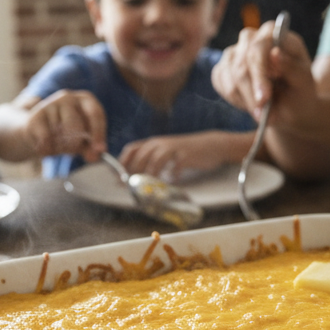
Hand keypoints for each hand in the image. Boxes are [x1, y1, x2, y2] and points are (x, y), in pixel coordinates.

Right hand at [24, 90, 107, 160]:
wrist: (36, 131)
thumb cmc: (65, 134)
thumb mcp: (83, 141)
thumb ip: (91, 149)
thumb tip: (94, 156)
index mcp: (85, 100)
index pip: (96, 114)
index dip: (98, 133)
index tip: (99, 150)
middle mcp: (68, 97)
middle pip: (77, 126)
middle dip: (76, 144)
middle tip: (71, 152)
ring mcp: (50, 104)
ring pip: (61, 134)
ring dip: (60, 148)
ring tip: (56, 145)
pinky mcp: (35, 116)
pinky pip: (46, 139)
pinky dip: (48, 149)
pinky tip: (45, 145)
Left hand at [120, 131, 250, 177]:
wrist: (211, 145)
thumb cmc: (185, 151)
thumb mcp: (166, 151)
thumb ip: (152, 159)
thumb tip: (136, 176)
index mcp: (153, 142)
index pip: (132, 149)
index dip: (122, 162)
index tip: (118, 177)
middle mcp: (160, 143)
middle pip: (141, 156)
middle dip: (133, 172)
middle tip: (131, 187)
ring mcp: (173, 148)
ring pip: (155, 161)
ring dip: (151, 175)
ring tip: (150, 187)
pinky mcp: (186, 155)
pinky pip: (175, 167)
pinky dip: (172, 176)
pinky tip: (173, 182)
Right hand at [212, 20, 316, 124]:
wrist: (290, 104)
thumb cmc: (300, 89)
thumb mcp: (304, 82)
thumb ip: (293, 67)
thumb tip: (275, 54)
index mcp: (274, 33)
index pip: (259, 47)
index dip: (259, 73)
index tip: (264, 98)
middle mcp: (251, 38)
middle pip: (241, 63)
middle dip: (251, 93)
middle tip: (261, 114)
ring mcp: (234, 52)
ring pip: (230, 77)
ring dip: (246, 100)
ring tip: (262, 112)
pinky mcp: (223, 67)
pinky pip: (222, 84)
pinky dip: (236, 100)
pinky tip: (252, 104)